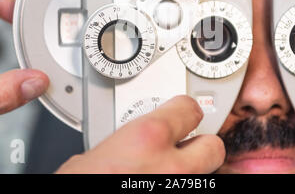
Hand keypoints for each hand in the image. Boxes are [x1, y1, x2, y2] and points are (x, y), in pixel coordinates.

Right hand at [57, 96, 225, 173]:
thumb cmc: (81, 183)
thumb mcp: (99, 152)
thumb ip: (128, 140)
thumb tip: (135, 141)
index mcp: (148, 137)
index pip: (190, 108)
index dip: (186, 112)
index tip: (184, 114)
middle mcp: (172, 166)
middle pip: (213, 146)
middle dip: (200, 147)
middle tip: (185, 149)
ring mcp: (180, 190)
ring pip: (206, 175)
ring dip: (191, 172)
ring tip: (168, 173)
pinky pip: (191, 189)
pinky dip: (183, 185)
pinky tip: (161, 186)